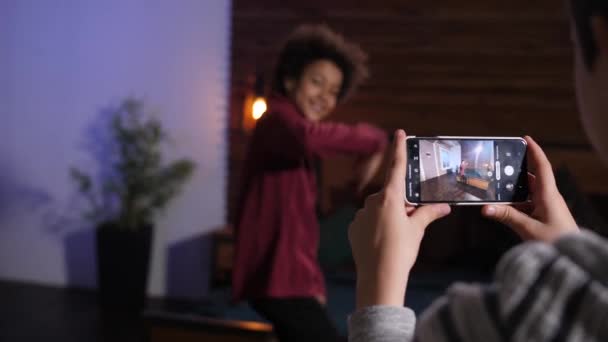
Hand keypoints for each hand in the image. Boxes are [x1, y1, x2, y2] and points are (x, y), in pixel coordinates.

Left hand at [348, 130, 450, 308]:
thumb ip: (428, 213)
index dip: (398, 148)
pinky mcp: (353, 228)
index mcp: (390, 198)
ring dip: (389, 216)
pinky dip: (376, 227)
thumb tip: (445, 206)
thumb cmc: (401, 250)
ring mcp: (360, 214)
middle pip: (390, 195)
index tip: (397, 132)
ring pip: (379, 209)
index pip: (396, 167)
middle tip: (411, 222)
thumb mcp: (417, 230)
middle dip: (401, 204)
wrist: (379, 276)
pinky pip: (368, 221)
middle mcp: (372, 202)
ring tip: (397, 238)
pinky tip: (382, 242)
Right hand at [482, 136, 578, 241]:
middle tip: (502, 161)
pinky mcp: (544, 217)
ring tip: (497, 183)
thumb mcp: (528, 229)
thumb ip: (506, 217)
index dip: (535, 151)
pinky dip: (515, 203)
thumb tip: (485, 208)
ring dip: (514, 188)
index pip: (543, 167)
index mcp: (548, 195)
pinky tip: (503, 206)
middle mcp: (549, 198)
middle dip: (518, 168)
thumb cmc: (556, 243)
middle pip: (533, 177)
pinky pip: (527, 204)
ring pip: (528, 192)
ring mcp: (547, 207)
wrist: (572, 259)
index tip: (525, 139)